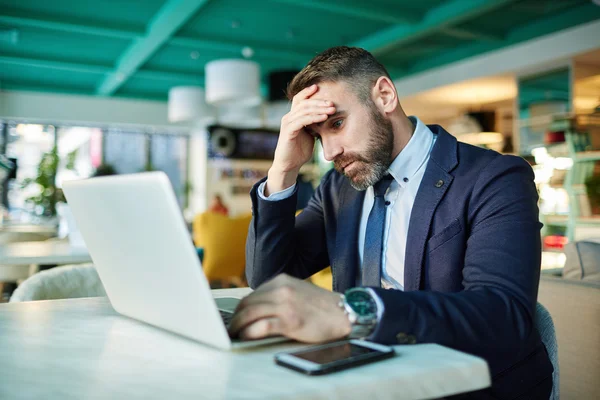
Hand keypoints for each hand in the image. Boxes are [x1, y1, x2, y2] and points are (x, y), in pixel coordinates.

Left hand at [228, 274, 350, 342]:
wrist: (345, 313)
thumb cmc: (321, 307)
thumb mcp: (297, 291)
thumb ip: (278, 295)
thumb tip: (257, 309)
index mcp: (281, 281)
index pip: (252, 295)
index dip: (240, 309)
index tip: (235, 318)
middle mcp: (281, 290)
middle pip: (247, 304)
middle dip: (235, 318)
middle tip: (230, 329)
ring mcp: (285, 304)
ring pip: (250, 314)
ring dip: (238, 326)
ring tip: (234, 335)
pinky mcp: (290, 321)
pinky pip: (261, 326)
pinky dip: (249, 333)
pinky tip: (246, 337)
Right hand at [266, 85, 335, 193]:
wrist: (289, 166)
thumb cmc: (299, 151)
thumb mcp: (310, 135)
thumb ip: (315, 125)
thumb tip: (327, 118)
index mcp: (293, 117)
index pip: (299, 99)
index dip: (308, 92)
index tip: (320, 87)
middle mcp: (288, 117)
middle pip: (304, 102)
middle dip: (319, 101)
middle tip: (332, 103)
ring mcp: (287, 123)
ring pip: (304, 110)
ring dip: (319, 108)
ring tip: (331, 109)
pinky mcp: (288, 131)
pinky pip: (302, 120)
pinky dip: (314, 117)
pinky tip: (324, 117)